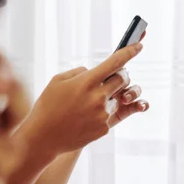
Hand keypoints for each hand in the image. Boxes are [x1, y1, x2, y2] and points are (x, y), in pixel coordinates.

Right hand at [20, 42, 147, 155]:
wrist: (43, 137)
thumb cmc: (48, 106)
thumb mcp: (58, 81)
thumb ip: (80, 73)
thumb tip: (95, 72)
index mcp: (87, 82)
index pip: (115, 62)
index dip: (130, 51)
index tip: (139, 46)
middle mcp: (99, 97)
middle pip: (123, 79)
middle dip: (120, 75)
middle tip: (111, 77)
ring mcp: (104, 114)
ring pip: (117, 99)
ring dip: (108, 98)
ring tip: (86, 105)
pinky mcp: (105, 128)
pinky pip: (110, 115)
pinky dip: (100, 114)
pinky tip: (84, 118)